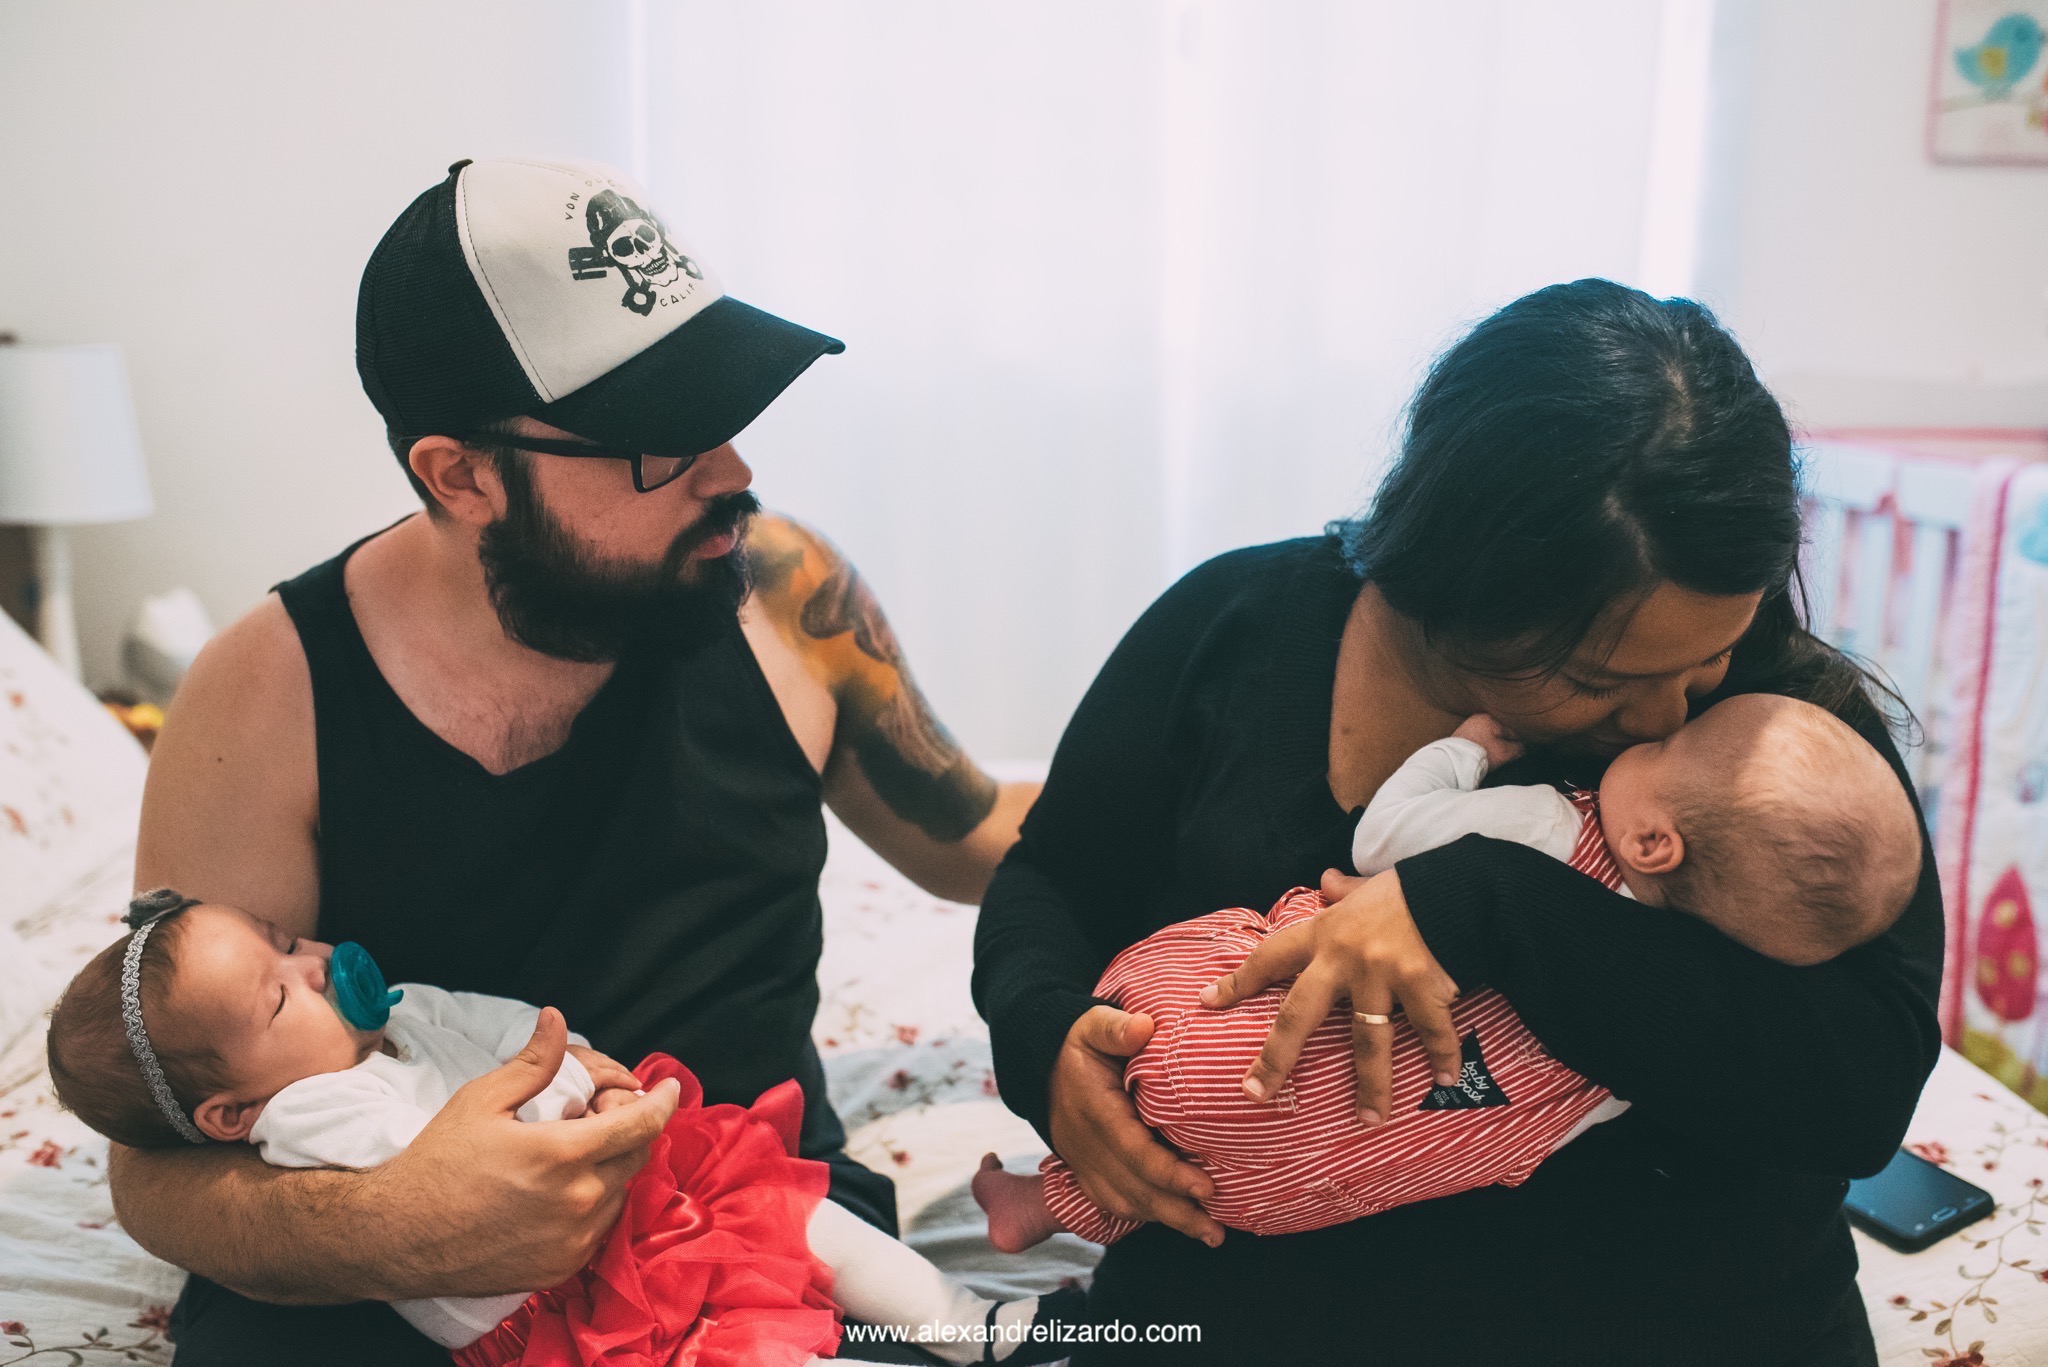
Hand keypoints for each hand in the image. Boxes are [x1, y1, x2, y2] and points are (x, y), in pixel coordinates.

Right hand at [367, 1007, 679, 1294]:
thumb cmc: (437, 1163)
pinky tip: (560, 1189)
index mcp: (563, 1155)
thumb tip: (557, 1020)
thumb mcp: (482, 1100)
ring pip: (620, 1193)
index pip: (641, 1125)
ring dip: (611, 1166)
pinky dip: (595, 1203)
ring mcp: (573, 1241)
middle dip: (629, 1128)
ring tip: (569, 1153)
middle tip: (593, 1114)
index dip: (663, 1101)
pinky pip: (600, 1229)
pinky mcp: (562, 1268)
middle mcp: (578, 1201)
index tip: (669, 1087)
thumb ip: (533, 1062)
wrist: (399, 1237)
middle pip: (636, 1156)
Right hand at [1047, 1006, 1224, 1247]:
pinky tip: (1176, 1221)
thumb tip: (1144, 1027)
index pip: (1133, 1150)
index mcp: (1094, 1110)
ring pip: (1124, 1202)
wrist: (1041, 1066)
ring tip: (1209, 1233)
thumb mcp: (1093, 1024)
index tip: (1207, 1187)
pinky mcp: (1085, 1172)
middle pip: (1134, 1188)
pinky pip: (1113, 1203)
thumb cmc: (1079, 1044)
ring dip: (1166, 1220)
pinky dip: (1145, 1215)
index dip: (1169, 1174)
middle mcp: (1086, 1144)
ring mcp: (1083, 1163)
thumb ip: (1117, 1028)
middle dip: (1176, 1211)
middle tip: (1217, 1230)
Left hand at [1200, 869, 1461, 1126]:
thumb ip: (1345, 890)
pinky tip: (1445, 1080)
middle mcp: (1345, 957)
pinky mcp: (1422, 985)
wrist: (1462, 883)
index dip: (1238, 980)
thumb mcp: (1368, 887)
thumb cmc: (1412, 887)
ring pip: (1368, 1040)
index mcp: (1325, 933)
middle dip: (1275, 1057)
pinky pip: (1430, 1031)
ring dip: (1371, 1084)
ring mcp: (1382, 973)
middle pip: (1299, 1014)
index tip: (1207, 1002)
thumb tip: (1326, 879)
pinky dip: (1441, 1057)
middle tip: (1254, 1093)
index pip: (1270, 957)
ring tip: (1370, 1119)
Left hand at [1452, 713, 1523, 769]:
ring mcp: (1466, 727)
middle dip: (1505, 744)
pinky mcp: (1459, 737)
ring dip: (1493, 747)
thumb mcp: (1505, 752)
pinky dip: (1482, 748)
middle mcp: (1477, 718)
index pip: (1512, 731)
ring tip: (1494, 759)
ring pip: (1488, 738)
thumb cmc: (1480, 755)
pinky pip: (1477, 742)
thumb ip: (1519, 748)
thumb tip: (1526, 747)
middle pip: (1499, 734)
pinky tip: (1482, 757)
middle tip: (1507, 758)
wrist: (1452, 762)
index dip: (1519, 744)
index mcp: (1490, 718)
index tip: (1522, 753)